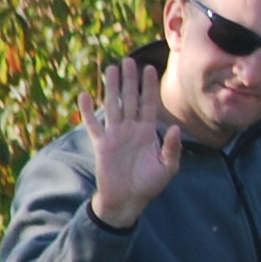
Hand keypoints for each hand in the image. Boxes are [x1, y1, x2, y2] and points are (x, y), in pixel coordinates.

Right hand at [80, 60, 184, 229]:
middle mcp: (131, 129)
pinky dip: (87, 111)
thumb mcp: (168, 168)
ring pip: (113, 105)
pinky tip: (84, 95)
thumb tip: (176, 128)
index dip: (149, 86)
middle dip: (130, 80)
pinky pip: (93, 125)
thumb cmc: (149, 185)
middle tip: (128, 60)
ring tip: (111, 68)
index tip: (150, 67)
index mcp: (148, 132)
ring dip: (111, 88)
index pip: (149, 103)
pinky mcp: (101, 144)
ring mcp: (115, 135)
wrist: (128, 201)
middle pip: (130, 99)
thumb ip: (172, 148)